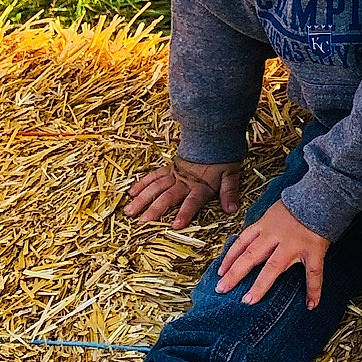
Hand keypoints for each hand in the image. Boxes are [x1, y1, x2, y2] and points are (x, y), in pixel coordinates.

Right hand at [124, 157, 242, 227]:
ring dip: (142, 199)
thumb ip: (230, 192)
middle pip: (168, 197)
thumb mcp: (231, 174)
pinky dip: (142, 184)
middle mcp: (185, 181)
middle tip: (141, 222)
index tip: (176, 225)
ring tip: (129, 212)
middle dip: (154, 210)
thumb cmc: (223, 158)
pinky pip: (153, 176)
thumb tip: (231, 209)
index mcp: (201, 185)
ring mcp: (174, 174)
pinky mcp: (169, 169)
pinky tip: (131, 194)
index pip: (193, 202)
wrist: (214, 136)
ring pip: (155, 187)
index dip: (185, 213)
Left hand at [216, 200, 329, 308]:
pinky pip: (314, 273)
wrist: (322, 194)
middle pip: (251, 256)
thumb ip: (263, 227)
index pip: (242, 243)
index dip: (229, 258)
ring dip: (260, 285)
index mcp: (265, 225)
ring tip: (248, 301)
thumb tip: (249, 243)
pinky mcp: (313, 250)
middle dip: (235, 274)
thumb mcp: (274, 212)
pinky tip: (312, 304)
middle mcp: (276, 236)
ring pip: (274, 267)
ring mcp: (294, 245)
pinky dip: (314, 289)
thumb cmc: (298, 205)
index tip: (219, 273)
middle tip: (221, 289)